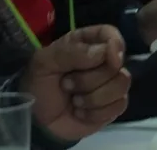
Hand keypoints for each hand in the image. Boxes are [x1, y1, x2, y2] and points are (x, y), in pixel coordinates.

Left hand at [19, 25, 129, 140]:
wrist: (35, 121)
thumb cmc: (39, 85)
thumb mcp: (44, 63)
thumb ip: (72, 52)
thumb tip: (106, 52)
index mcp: (87, 44)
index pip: (110, 34)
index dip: (115, 44)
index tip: (111, 58)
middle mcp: (103, 62)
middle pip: (116, 65)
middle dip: (89, 80)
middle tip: (66, 84)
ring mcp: (111, 84)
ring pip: (121, 85)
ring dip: (93, 98)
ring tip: (74, 101)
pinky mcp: (113, 106)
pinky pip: (119, 106)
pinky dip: (95, 113)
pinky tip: (81, 113)